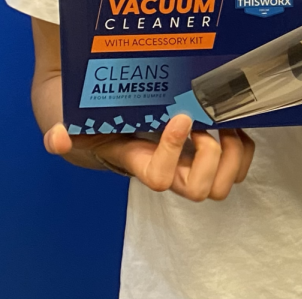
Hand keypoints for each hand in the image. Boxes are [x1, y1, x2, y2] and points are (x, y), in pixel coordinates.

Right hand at [42, 114, 255, 201]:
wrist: (97, 111)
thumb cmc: (84, 118)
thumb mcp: (65, 119)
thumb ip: (58, 130)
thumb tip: (58, 139)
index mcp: (136, 160)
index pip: (159, 177)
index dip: (174, 153)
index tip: (179, 118)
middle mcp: (166, 165)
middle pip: (199, 189)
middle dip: (211, 158)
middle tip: (204, 125)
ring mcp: (188, 159)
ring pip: (222, 181)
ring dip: (231, 152)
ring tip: (222, 122)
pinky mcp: (206, 145)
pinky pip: (237, 159)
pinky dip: (243, 143)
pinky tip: (232, 119)